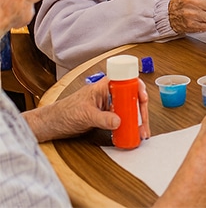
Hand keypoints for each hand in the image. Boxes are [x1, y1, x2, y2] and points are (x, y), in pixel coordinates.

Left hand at [24, 78, 150, 142]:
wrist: (51, 125)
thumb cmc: (63, 113)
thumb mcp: (84, 115)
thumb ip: (102, 118)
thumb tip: (119, 121)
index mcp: (104, 86)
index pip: (127, 82)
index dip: (138, 89)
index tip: (143, 99)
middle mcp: (109, 94)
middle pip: (132, 98)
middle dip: (140, 111)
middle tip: (143, 124)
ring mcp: (109, 105)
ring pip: (129, 109)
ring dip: (137, 121)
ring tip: (141, 132)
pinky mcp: (107, 116)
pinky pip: (123, 119)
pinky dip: (129, 126)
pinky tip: (132, 133)